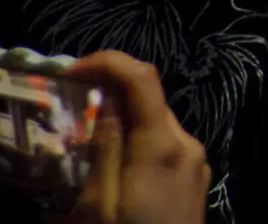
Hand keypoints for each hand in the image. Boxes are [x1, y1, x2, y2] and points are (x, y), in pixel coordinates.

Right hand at [65, 52, 210, 223]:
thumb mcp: (99, 205)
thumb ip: (105, 149)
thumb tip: (107, 103)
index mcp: (163, 145)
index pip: (142, 78)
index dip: (107, 62)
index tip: (72, 72)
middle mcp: (187, 144)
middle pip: (149, 101)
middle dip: (110, 96)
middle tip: (70, 109)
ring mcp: (196, 161)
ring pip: (155, 124)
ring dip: (123, 122)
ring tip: (85, 142)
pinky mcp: (194, 178)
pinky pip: (164, 147)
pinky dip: (137, 144)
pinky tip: (112, 165)